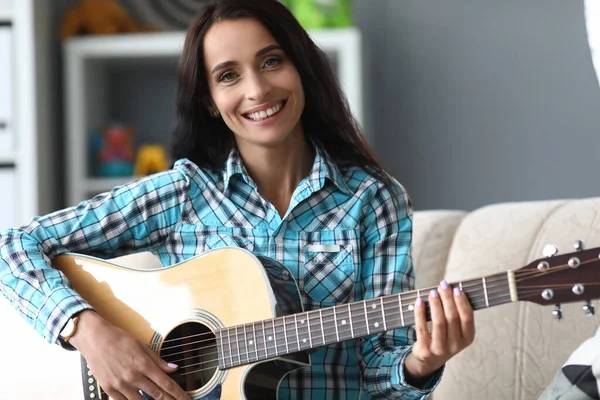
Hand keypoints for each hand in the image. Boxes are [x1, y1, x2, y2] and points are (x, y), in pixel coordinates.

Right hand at [70, 310, 190, 399]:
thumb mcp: (142, 346)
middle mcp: (133, 376)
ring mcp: (120, 384)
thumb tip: (174, 368)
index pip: (166, 384)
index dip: (178, 394)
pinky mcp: (109, 389)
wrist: (95, 339)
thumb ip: (158, 360)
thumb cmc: (119, 339)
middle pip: (156, 395)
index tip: (186, 398)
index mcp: (144, 364)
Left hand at [405, 280, 474, 385]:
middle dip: (447, 298)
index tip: (456, 288)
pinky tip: (419, 301)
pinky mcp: (425, 350)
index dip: (462, 302)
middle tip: (443, 285)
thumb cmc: (444, 338)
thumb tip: (451, 289)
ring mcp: (440, 349)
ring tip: (432, 292)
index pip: (467, 318)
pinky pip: (422, 327)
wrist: (429, 360)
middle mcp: (456, 345)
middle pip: (452, 318)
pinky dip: (420, 312)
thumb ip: (456, 314)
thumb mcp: (455, 331)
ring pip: (439, 322)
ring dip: (435, 304)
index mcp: (467, 338)